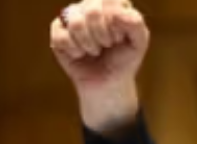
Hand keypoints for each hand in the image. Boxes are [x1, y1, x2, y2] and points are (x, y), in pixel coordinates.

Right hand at [50, 0, 148, 132]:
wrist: (107, 82)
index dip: (115, 24)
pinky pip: (61, 36)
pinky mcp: (58, 30)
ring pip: (75, 23)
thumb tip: (116, 13)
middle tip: (106, 45)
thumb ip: (135, 24)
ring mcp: (72, 16)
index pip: (109, 1)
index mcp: (112, 2)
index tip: (119, 38)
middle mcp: (91, 4)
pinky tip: (80, 54)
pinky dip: (74, 50)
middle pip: (91, 10)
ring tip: (94, 50)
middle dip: (102, 35)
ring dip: (88, 44)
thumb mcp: (138, 43)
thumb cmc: (123, 60)